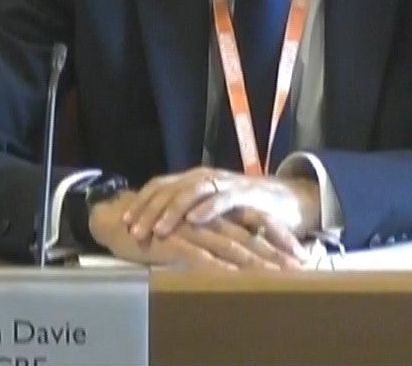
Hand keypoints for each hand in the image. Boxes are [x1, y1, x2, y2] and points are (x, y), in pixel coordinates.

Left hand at [88, 187, 301, 270]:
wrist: (288, 200)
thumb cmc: (244, 210)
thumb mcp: (210, 213)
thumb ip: (187, 218)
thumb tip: (154, 233)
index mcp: (191, 181)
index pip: (158, 188)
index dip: (140, 203)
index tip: (123, 223)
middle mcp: (203, 178)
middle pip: (168, 190)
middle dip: (148, 210)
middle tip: (134, 231)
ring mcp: (223, 184)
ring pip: (190, 192)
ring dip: (172, 211)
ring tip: (158, 229)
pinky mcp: (245, 194)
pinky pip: (222, 199)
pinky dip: (207, 208)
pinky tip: (194, 220)